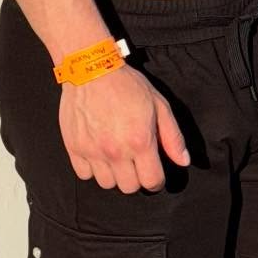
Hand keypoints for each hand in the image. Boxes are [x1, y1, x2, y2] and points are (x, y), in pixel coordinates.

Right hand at [60, 63, 189, 193]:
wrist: (91, 69)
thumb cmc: (127, 85)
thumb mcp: (159, 105)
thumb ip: (172, 137)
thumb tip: (183, 161)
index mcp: (140, 142)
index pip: (152, 181)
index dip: (156, 180)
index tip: (154, 173)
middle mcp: (116, 151)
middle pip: (129, 187)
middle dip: (136, 178)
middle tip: (134, 162)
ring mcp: (92, 151)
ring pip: (106, 184)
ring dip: (114, 175)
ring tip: (115, 158)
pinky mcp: (74, 148)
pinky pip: (84, 175)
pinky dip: (92, 169)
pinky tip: (98, 154)